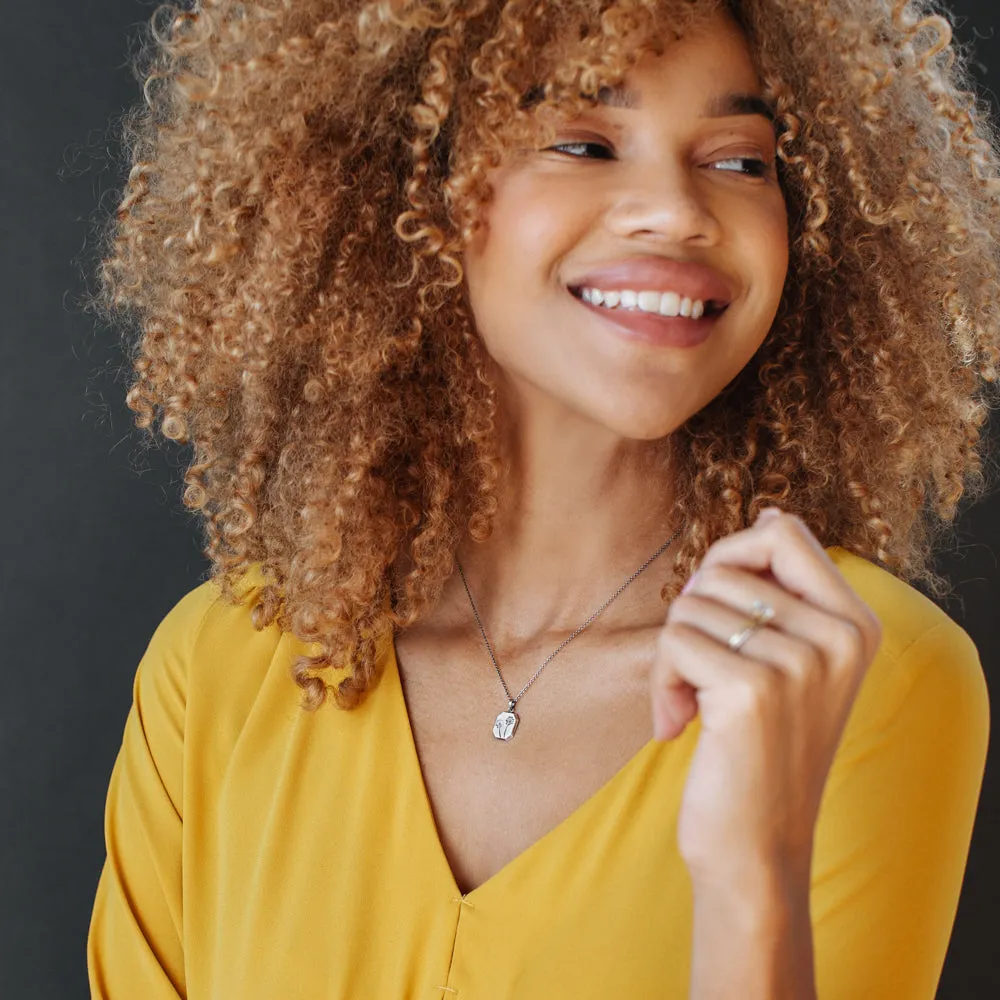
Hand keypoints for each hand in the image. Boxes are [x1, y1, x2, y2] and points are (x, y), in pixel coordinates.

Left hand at [649, 508, 882, 884]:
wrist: (757, 847)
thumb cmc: (760, 750)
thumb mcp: (793, 665)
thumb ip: (785, 591)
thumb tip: (772, 512)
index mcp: (855, 623)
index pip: (783, 530)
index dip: (731, 556)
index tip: (718, 607)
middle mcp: (838, 637)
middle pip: (723, 567)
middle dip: (692, 614)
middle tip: (697, 667)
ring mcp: (800, 662)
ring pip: (690, 604)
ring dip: (672, 657)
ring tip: (693, 705)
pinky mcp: (752, 689)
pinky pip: (673, 642)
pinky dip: (661, 683)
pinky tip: (678, 726)